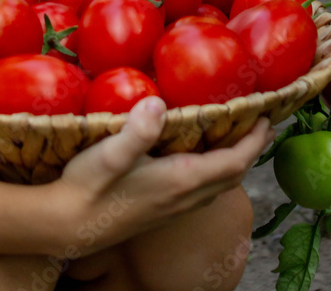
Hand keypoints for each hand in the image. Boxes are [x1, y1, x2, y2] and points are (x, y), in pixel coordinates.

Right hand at [48, 97, 273, 257]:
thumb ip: (136, 131)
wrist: (62, 227)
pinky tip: (197, 159)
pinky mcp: (158, 212)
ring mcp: (171, 208)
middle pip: (231, 175)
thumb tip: (158, 103)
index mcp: (179, 180)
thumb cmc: (84, 187)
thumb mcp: (108, 153)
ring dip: (232, 162)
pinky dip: (212, 172)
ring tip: (234, 137)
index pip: (233, 162)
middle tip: (259, 123)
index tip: (269, 117)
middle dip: (250, 150)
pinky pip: (200, 192)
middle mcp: (182, 199)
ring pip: (217, 186)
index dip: (255, 140)